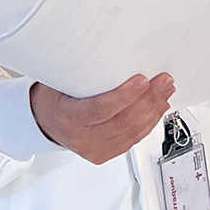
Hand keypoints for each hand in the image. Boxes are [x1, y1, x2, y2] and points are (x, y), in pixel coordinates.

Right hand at [30, 73, 175, 164]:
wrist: (43, 121)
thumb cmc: (53, 97)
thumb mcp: (60, 80)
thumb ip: (84, 73)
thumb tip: (117, 54)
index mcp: (68, 117)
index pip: (101, 109)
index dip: (126, 96)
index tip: (143, 80)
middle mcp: (81, 138)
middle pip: (123, 122)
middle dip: (149, 100)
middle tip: (164, 82)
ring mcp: (94, 149)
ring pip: (132, 133)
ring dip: (153, 111)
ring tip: (165, 92)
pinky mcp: (104, 154)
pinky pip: (132, 141)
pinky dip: (147, 124)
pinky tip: (156, 110)